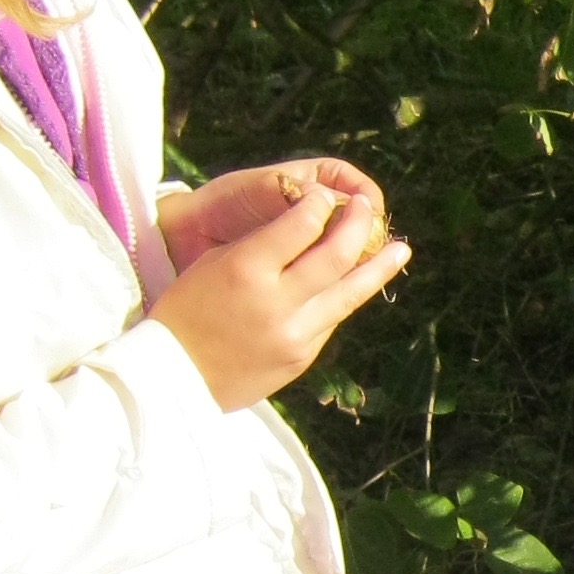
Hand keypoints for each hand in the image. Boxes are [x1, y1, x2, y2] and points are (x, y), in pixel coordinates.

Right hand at [145, 175, 409, 410]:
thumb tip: (308, 221)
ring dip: (379, 266)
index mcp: (246, 268)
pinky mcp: (303, 357)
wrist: (172, 378)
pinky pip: (332, 318)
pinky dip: (345, 296)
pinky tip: (361, 282)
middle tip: (368, 207)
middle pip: (337, 254)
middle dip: (358, 224)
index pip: (302, 223)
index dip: (320, 203)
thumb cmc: (185, 311)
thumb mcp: (214, 263)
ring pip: (350, 292)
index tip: (325, 196)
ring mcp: (295, 333)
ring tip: (401, 248)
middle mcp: (276, 301)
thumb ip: (262, 244)